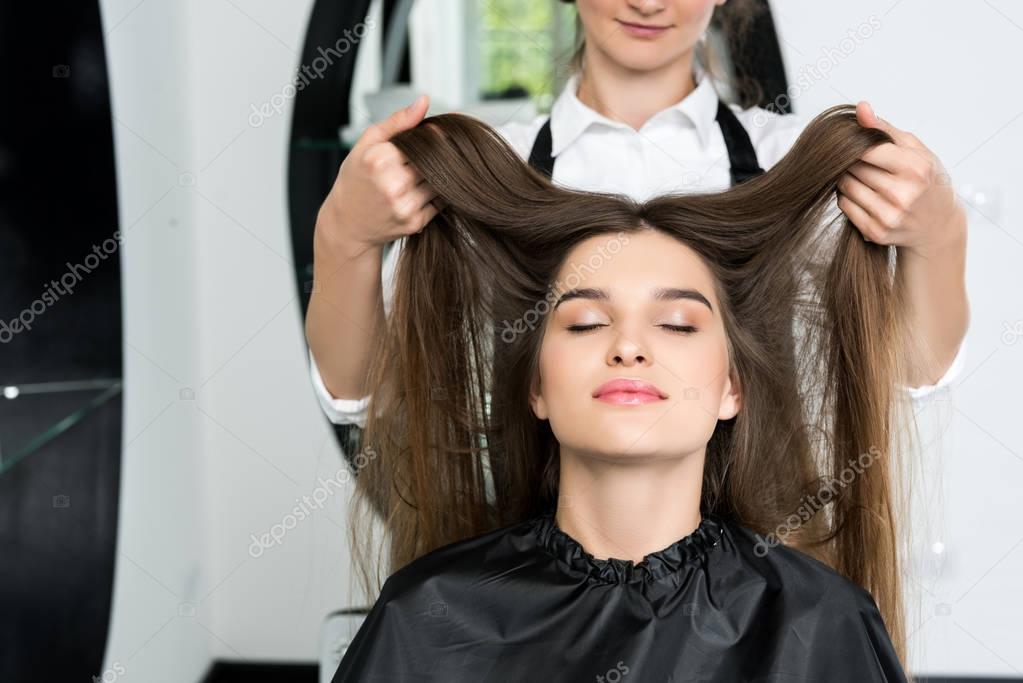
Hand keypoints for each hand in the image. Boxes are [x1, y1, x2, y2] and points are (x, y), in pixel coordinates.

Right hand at [317, 94, 440, 259]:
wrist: (347, 224)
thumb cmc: (356, 180)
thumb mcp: (367, 144)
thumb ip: (397, 122)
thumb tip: (424, 101)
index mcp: (378, 160)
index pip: (421, 141)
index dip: (430, 138)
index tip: (432, 137)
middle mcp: (392, 184)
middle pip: (433, 161)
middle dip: (436, 156)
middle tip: (428, 157)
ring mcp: (404, 206)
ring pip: (440, 181)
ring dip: (438, 174)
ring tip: (419, 174)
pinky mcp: (415, 223)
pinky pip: (440, 201)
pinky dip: (437, 193)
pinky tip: (420, 191)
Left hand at [836, 101, 966, 257]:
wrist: (937, 225)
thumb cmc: (926, 181)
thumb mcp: (915, 150)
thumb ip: (885, 129)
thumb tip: (860, 108)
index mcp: (915, 169)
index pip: (866, 150)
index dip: (857, 144)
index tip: (856, 143)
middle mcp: (902, 194)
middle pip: (854, 168)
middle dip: (852, 162)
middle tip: (862, 162)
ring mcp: (888, 216)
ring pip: (845, 187)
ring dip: (847, 178)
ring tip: (863, 177)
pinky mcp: (876, 232)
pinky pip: (845, 206)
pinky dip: (847, 197)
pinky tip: (862, 194)